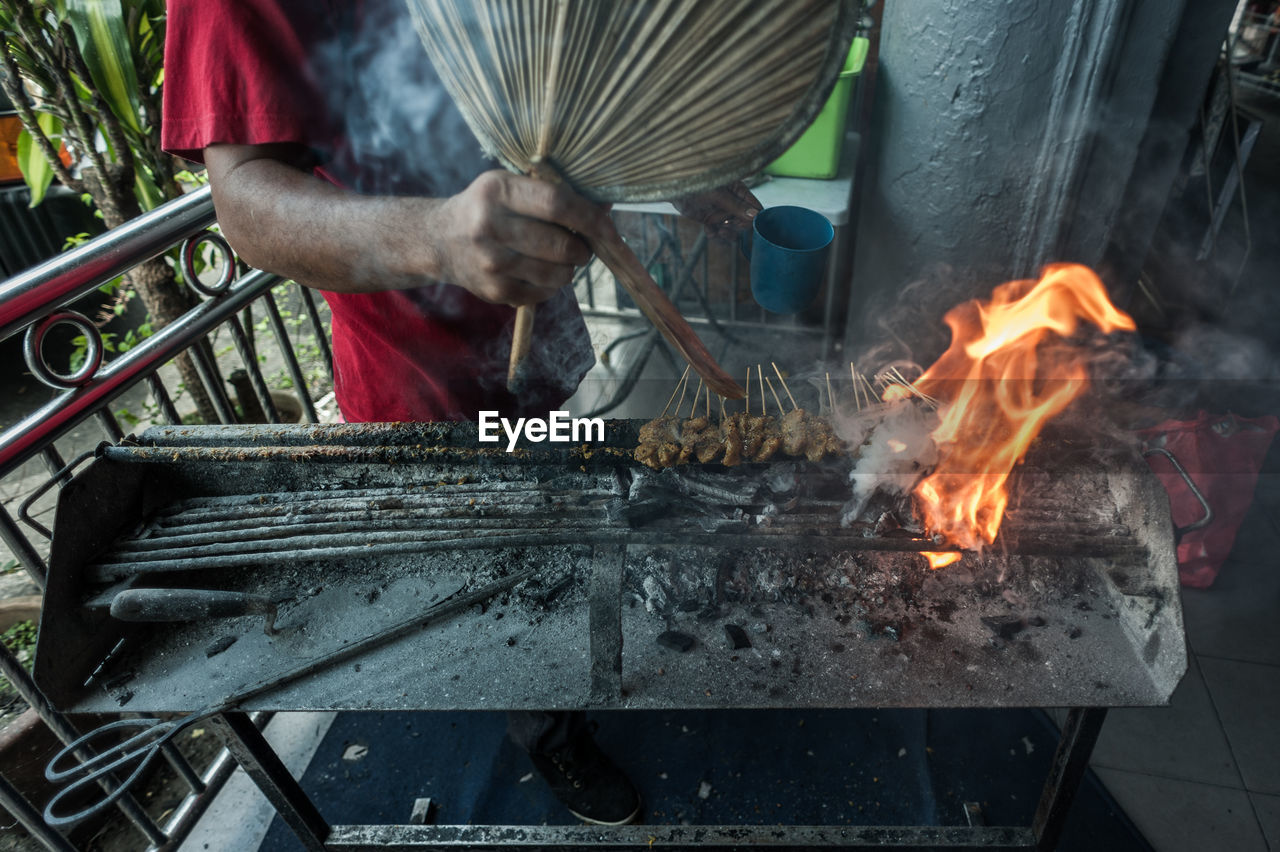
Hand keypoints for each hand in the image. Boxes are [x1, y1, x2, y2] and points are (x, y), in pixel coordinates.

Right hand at [433, 170, 610, 306]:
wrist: (440, 240)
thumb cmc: (488, 208)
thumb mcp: (511, 186)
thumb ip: (555, 194)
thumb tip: (605, 209)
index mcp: (497, 190)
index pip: (557, 204)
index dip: (590, 218)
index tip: (609, 228)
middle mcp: (489, 226)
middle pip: (560, 245)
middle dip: (582, 249)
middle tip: (582, 247)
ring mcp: (490, 262)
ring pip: (556, 274)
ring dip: (569, 269)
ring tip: (559, 259)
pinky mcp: (493, 291)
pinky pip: (543, 293)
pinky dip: (551, 285)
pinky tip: (538, 271)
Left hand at [672, 182, 762, 240]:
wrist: (674, 188)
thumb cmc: (696, 183)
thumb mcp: (717, 195)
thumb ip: (736, 206)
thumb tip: (755, 215)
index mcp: (739, 191)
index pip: (755, 208)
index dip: (751, 219)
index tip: (740, 223)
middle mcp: (733, 203)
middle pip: (745, 223)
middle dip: (735, 228)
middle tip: (724, 227)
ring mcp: (722, 212)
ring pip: (732, 230)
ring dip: (726, 234)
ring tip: (717, 231)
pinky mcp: (711, 220)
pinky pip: (718, 233)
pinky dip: (714, 235)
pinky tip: (708, 231)